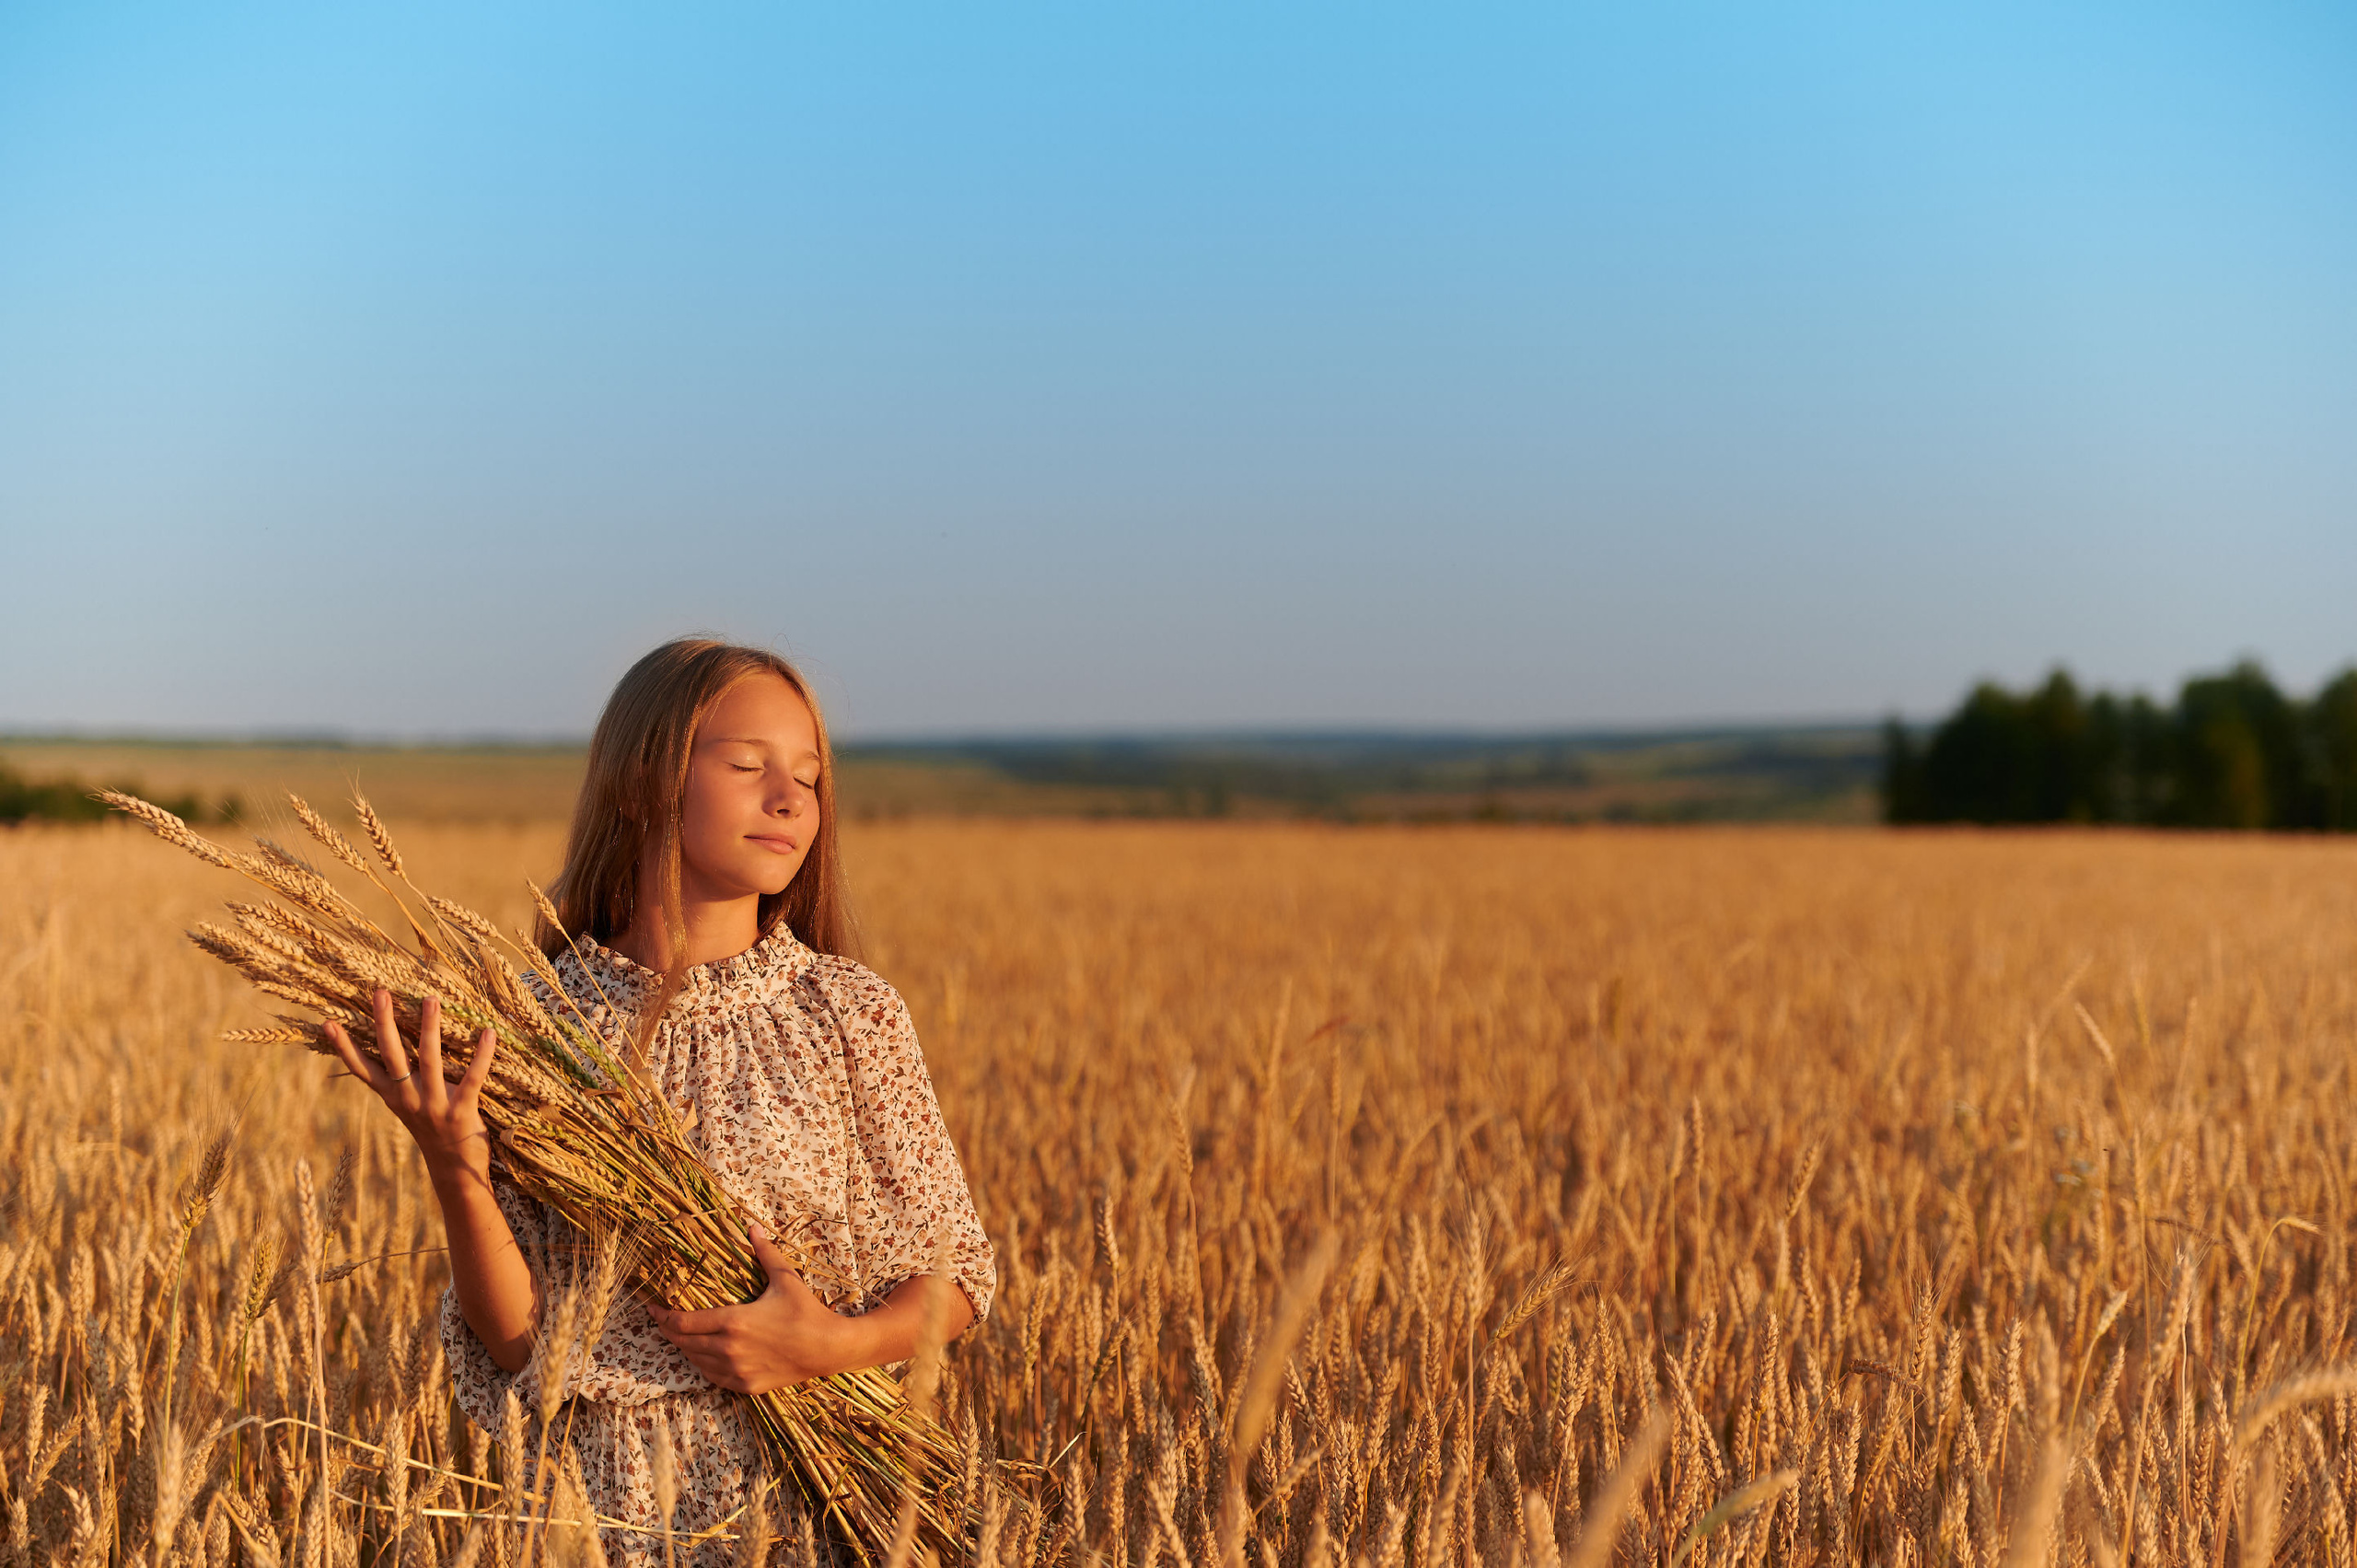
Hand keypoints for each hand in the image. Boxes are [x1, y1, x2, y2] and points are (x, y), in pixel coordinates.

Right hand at [324, 991, 499, 1188]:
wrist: (455, 1171)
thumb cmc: (434, 1129)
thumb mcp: (409, 1105)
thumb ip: (401, 1080)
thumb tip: (394, 1044)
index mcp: (393, 1096)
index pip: (361, 1068)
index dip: (344, 1047)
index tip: (328, 1022)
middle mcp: (408, 1098)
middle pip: (391, 1055)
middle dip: (385, 1022)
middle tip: (381, 992)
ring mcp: (433, 1105)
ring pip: (430, 1059)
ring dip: (430, 1027)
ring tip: (430, 998)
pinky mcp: (461, 1111)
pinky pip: (473, 1078)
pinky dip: (481, 1055)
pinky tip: (488, 1032)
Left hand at [649, 1223, 851, 1393]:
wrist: (829, 1348)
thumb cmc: (806, 1311)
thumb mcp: (785, 1279)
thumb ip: (765, 1253)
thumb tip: (752, 1227)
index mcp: (734, 1321)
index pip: (684, 1321)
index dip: (663, 1315)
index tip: (653, 1307)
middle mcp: (729, 1349)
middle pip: (683, 1342)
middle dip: (668, 1330)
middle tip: (660, 1320)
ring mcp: (736, 1370)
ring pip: (695, 1361)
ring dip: (684, 1348)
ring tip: (678, 1335)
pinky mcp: (746, 1385)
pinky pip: (713, 1377)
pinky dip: (703, 1365)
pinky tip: (702, 1355)